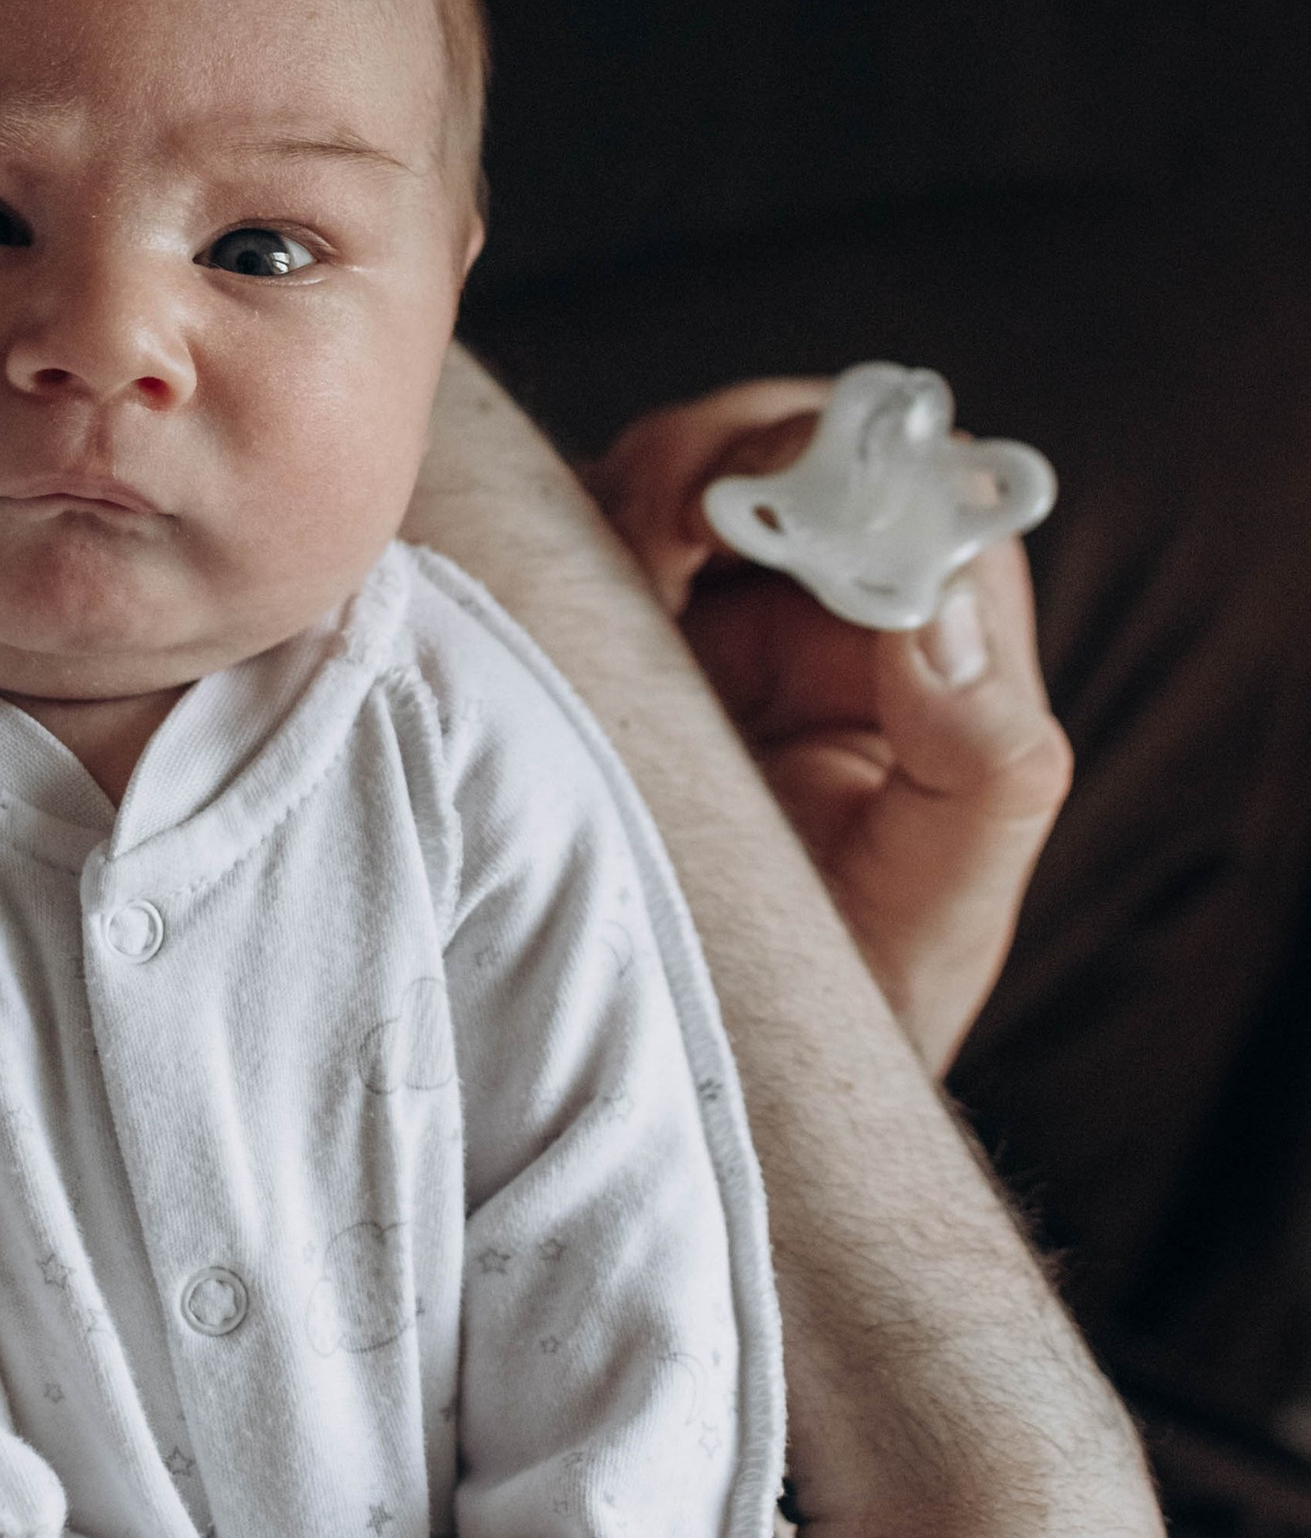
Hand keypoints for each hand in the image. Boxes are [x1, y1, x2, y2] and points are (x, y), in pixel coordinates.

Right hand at [586, 384, 1073, 1071]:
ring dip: (649, 485)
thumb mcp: (939, 907)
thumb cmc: (833, 1008)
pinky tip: (553, 592)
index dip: (875, 479)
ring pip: (683, 470)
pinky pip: (577, 533)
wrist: (681, 1086)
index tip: (799, 512)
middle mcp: (826, 623)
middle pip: (803, 451)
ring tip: (623, 561)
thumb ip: (984, 760)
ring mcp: (708, 622)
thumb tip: (938, 607)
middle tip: (677, 518)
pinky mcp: (601, 638)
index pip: (932, 504)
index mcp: (932, 665)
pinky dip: (560, 530)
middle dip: (743, 456)